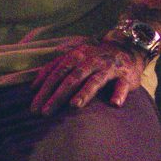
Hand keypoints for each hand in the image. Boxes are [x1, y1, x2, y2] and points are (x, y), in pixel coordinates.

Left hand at [27, 37, 147, 113]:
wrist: (126, 48)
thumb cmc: (94, 58)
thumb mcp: (74, 59)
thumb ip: (55, 69)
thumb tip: (33, 87)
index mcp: (77, 56)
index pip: (57, 72)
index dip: (44, 89)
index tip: (34, 106)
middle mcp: (91, 60)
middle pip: (72, 78)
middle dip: (57, 95)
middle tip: (46, 112)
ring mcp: (109, 67)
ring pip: (95, 80)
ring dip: (85, 92)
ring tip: (74, 105)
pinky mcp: (125, 75)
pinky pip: (122, 85)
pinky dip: (119, 93)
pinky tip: (115, 104)